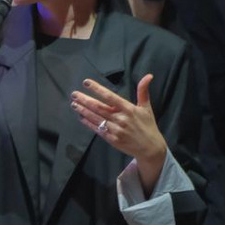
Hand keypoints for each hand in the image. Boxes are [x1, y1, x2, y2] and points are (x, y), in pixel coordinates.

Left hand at [70, 75, 167, 189]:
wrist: (150, 148)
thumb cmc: (148, 126)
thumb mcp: (146, 107)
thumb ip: (143, 91)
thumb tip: (148, 75)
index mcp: (128, 109)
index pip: (110, 96)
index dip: (97, 89)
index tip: (86, 82)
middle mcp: (121, 119)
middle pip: (99, 107)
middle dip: (85, 100)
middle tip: (74, 94)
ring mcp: (115, 130)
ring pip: (96, 118)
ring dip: (83, 110)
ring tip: (74, 104)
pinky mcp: (112, 139)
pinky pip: (97, 129)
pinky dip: (88, 123)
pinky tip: (81, 117)